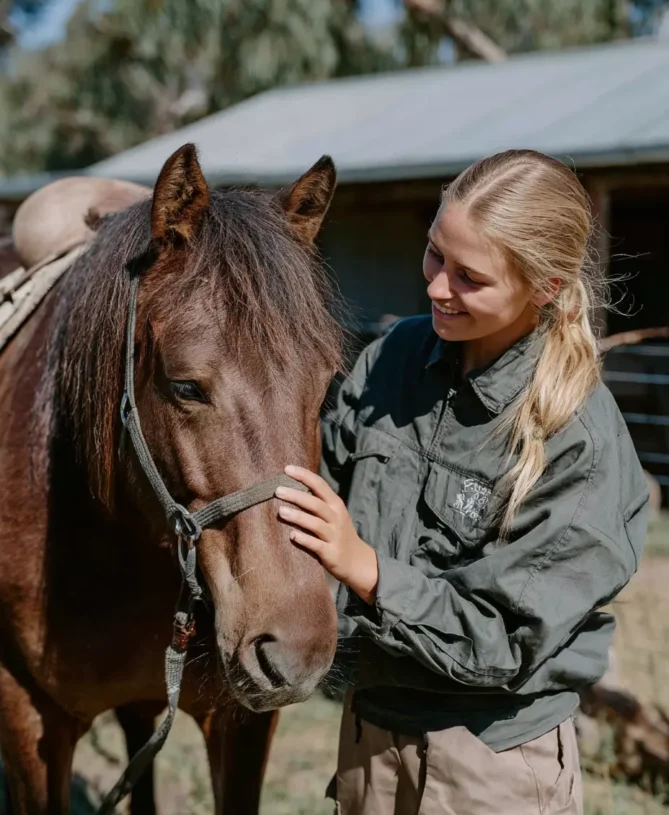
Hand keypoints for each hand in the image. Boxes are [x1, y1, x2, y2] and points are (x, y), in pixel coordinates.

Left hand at [275, 465, 378, 603]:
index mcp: (336, 504)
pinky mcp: (330, 552)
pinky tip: (292, 535)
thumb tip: (291, 487)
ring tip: (281, 511)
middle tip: (278, 490)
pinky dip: (304, 540)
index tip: (287, 469)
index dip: (304, 476)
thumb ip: (317, 502)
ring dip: (298, 517)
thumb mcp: (333, 514)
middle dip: (297, 496)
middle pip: (316, 504)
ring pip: (315, 524)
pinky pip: (316, 545)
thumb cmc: (338, 533)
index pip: (320, 485)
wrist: (356, 561)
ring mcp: (334, 535)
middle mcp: (336, 518)